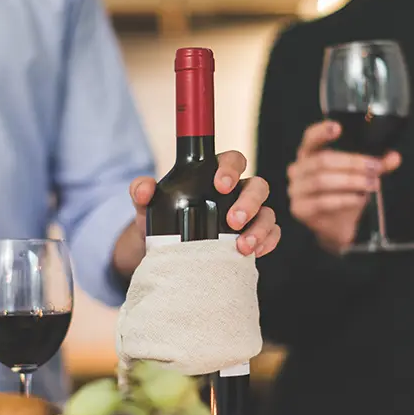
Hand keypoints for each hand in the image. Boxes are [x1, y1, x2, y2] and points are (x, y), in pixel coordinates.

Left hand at [129, 151, 280, 256]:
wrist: (166, 252)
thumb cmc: (162, 220)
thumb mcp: (147, 204)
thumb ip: (141, 190)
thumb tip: (143, 189)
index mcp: (215, 175)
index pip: (233, 161)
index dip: (231, 169)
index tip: (219, 185)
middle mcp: (237, 192)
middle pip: (257, 186)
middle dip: (249, 202)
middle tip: (232, 221)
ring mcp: (249, 215)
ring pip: (268, 213)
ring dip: (259, 228)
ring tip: (242, 246)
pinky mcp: (254, 236)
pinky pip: (272, 235)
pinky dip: (267, 242)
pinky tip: (253, 253)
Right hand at [287, 120, 401, 252]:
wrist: (336, 227)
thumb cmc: (344, 195)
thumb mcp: (361, 176)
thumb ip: (376, 165)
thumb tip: (393, 157)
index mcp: (309, 155)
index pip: (310, 138)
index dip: (321, 132)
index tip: (338, 128)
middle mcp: (298, 170)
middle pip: (322, 161)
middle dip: (352, 163)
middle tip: (375, 168)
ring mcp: (296, 190)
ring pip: (322, 181)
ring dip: (351, 182)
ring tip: (371, 184)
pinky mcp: (299, 209)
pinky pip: (322, 202)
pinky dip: (344, 199)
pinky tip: (359, 199)